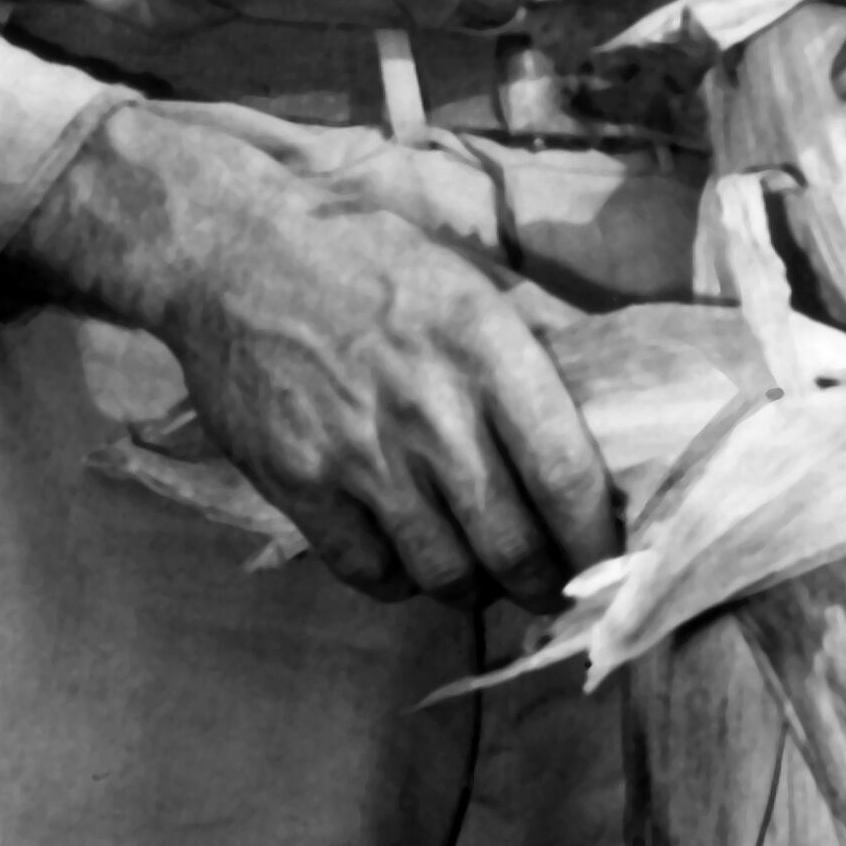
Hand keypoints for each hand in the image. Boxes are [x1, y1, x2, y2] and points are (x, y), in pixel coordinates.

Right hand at [10, 106, 621, 608]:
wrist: (237, 256)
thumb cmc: (367, 260)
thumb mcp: (468, 282)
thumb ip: (531, 346)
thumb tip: (601, 403)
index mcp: (489, 350)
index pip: (565, 475)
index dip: (594, 538)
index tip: (608, 560)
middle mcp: (433, 412)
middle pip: (511, 543)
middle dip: (543, 582)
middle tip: (553, 589)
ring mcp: (362, 456)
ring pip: (443, 571)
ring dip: (473, 589)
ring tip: (484, 578)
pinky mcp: (300, 485)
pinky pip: (368, 570)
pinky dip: (399, 582)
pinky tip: (410, 561)